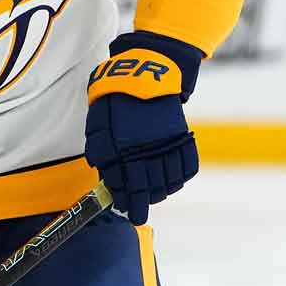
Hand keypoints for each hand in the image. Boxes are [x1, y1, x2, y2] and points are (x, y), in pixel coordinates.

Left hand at [84, 31, 202, 224]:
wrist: (146, 72)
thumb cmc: (115, 96)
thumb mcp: (98, 121)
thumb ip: (98, 148)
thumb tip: (101, 172)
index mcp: (122, 148)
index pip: (125, 185)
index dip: (125, 201)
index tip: (124, 209)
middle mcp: (147, 150)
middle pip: (148, 188)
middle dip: (142, 204)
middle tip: (139, 214)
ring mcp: (167, 144)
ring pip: (169, 181)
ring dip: (161, 192)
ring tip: (154, 196)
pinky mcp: (182, 136)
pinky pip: (187, 166)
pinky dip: (181, 176)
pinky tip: (172, 181)